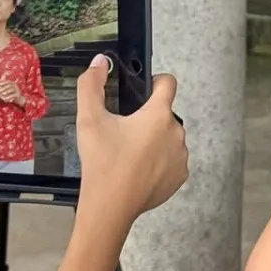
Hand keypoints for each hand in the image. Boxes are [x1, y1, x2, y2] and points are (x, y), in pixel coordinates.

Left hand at [0, 79, 22, 103]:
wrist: (18, 99)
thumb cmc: (11, 93)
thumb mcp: (7, 88)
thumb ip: (2, 85)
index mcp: (13, 83)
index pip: (8, 81)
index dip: (4, 82)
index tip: (0, 84)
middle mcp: (16, 86)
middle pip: (10, 85)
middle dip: (4, 87)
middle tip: (0, 90)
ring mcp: (17, 90)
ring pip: (12, 90)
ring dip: (7, 91)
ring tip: (3, 94)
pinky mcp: (18, 94)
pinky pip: (13, 95)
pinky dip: (9, 96)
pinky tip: (6, 98)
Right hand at [74, 56, 187, 225]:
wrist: (110, 207)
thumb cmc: (102, 164)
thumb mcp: (89, 120)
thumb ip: (91, 86)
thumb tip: (99, 62)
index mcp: (158, 115)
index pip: (168, 83)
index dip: (155, 80)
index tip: (143, 89)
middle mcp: (176, 133)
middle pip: (164, 114)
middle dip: (147, 118)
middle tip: (122, 131)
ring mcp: (181, 156)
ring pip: (168, 138)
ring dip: (153, 140)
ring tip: (129, 153)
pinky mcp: (179, 176)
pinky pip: (171, 160)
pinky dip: (158, 161)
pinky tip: (138, 169)